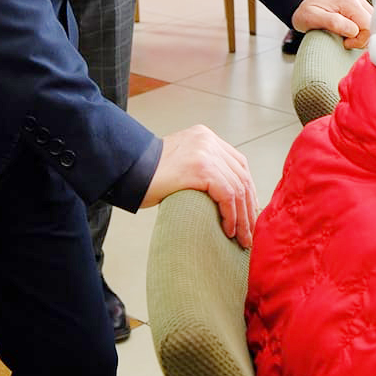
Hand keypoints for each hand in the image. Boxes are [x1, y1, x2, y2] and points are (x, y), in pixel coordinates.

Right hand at [143, 125, 256, 247]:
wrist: (126, 171)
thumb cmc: (148, 175)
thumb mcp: (181, 162)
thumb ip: (203, 169)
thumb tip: (227, 198)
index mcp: (205, 137)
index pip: (238, 164)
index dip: (248, 191)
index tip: (249, 214)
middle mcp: (208, 141)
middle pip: (241, 176)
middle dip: (248, 208)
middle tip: (249, 233)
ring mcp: (205, 152)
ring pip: (237, 188)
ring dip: (242, 218)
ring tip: (241, 238)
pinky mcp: (200, 168)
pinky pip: (227, 194)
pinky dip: (231, 216)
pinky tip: (228, 230)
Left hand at [292, 0, 372, 48]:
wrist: (302, 1)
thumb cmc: (305, 11)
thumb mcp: (312, 18)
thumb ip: (333, 22)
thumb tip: (353, 30)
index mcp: (348, 1)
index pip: (368, 25)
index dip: (360, 39)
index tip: (345, 42)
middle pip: (373, 25)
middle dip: (362, 38)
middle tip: (346, 41)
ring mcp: (359, 1)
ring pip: (373, 24)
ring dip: (362, 35)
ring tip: (346, 36)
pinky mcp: (359, 7)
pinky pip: (368, 22)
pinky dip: (362, 31)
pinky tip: (350, 32)